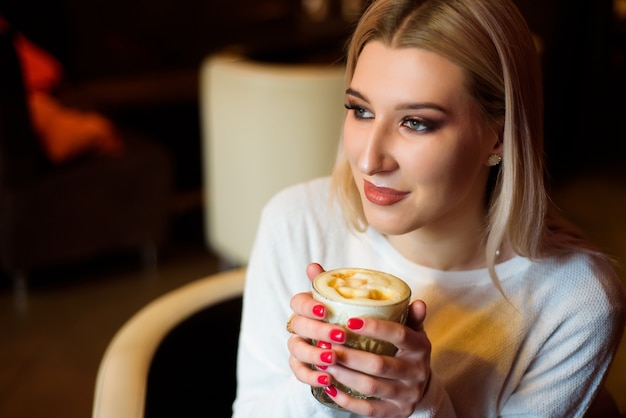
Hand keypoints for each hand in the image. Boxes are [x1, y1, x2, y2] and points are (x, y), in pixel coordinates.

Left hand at [287, 263, 430, 416]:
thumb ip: (397, 309)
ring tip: (323, 363)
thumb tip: (405, 293)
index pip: (400, 334)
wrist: (420, 387)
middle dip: (350, 355)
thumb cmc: (405, 349)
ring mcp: (406, 394)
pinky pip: (369, 410)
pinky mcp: (396, 413)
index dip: (375, 327)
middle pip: (380, 364)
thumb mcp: (408, 328)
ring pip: (372, 387)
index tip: (349, 319)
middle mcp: (416, 371)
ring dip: (344, 375)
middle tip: (326, 344)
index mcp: (420, 346)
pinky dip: (347, 400)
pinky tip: (329, 388)